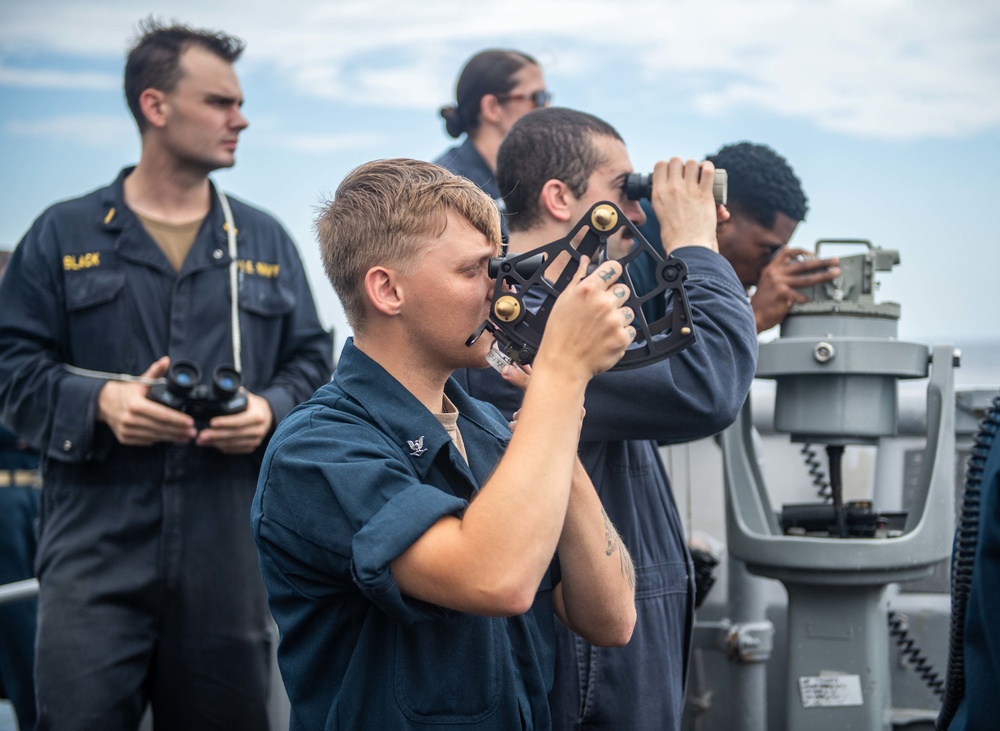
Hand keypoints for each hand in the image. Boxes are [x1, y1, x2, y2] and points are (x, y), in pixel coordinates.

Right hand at [97, 356, 196, 445]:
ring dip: (172, 438)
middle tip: (193, 432)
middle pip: (160, 428)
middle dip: (179, 431)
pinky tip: (170, 438)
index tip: (190, 422)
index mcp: (135, 404)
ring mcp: (126, 430)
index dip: (178, 419)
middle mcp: (130, 419)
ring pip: (154, 436)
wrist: (103, 403)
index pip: (162, 414)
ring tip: (186, 436)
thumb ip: (155, 372)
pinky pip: (146, 441)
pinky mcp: (124, 438)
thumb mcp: (140, 381)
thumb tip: (166, 360)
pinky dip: (159, 440)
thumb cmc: (126, 392)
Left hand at [195, 391, 273, 453]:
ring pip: (233, 444)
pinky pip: (234, 450)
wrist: (267, 415)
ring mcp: (256, 440)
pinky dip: (221, 447)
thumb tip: (222, 386)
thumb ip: (235, 393)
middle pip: (234, 434)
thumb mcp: (247, 396)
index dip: (225, 422)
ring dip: (215, 443)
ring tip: (201, 440)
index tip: (211, 422)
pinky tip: (211, 444)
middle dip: (216, 435)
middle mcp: (259, 429)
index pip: (239, 421)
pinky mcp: (251, 447)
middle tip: (201, 435)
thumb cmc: (252, 405)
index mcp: (258, 415)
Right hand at [536, 256, 634, 381]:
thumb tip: (586, 261)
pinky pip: (631, 330)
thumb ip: (578, 278)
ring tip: (601, 328)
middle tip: (600, 311)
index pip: (614, 268)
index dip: (612, 274)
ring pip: (629, 311)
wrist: (563, 364)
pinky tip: (605, 338)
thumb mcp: (563, 300)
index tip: (609, 280)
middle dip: (615, 298)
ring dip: (619, 317)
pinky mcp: (622, 338)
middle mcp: (604, 302)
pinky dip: (621, 334)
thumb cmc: (559, 333)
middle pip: (624, 289)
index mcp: (588, 289)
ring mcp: (615, 321)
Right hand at [652, 158, 727, 253]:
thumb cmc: (675, 236)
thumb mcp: (660, 214)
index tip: (673, 173)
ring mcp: (688, 190)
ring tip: (699, 174)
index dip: (668, 166)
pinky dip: (709, 168)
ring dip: (696, 166)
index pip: (659, 165)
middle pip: (676, 160)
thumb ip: (663, 200)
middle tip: (687, 175)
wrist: (688, 246)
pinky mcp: (704, 194)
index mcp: (658, 194)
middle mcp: (671, 189)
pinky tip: (708, 171)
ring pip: (692, 163)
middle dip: (682, 165)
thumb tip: (668, 194)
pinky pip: (708, 170)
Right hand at [752, 247, 840, 331]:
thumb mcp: (766, 284)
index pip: (786, 253)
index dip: (800, 251)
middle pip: (803, 264)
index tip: (812, 253)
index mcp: (770, 269)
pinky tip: (810, 301)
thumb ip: (779, 278)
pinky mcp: (783, 295)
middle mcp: (775, 274)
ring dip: (823, 275)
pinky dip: (806, 299)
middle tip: (834, 261)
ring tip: (834, 274)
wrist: (751, 316)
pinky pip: (801, 296)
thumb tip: (798, 277)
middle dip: (822, 262)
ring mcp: (779, 283)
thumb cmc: (761, 304)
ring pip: (807, 278)